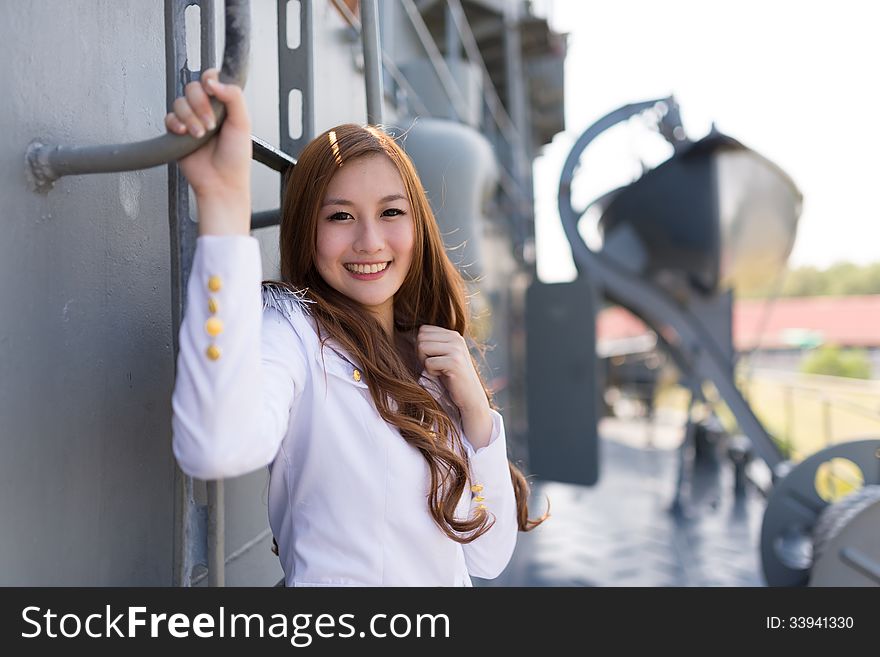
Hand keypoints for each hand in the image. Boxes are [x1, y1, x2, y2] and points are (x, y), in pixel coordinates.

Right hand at [164, 68, 251, 234]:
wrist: (221, 182)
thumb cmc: (235, 159)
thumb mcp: (243, 124)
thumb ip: (234, 97)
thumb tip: (215, 81)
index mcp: (224, 105)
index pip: (212, 78)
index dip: (209, 80)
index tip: (212, 90)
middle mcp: (207, 109)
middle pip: (192, 87)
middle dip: (200, 105)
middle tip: (210, 124)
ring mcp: (191, 119)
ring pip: (180, 102)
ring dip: (190, 117)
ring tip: (200, 134)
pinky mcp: (178, 131)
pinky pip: (169, 117)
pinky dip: (175, 123)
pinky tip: (185, 133)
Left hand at [417, 325, 492, 448]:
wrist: (470, 397)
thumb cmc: (451, 378)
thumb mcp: (443, 356)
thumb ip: (432, 343)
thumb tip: (408, 335)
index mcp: (453, 334)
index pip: (423, 329)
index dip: (422, 346)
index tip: (434, 359)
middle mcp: (456, 338)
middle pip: (421, 337)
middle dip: (422, 354)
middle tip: (435, 366)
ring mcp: (456, 349)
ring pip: (422, 347)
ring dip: (426, 363)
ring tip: (439, 370)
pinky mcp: (454, 362)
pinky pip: (428, 363)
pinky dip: (431, 373)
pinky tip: (443, 376)